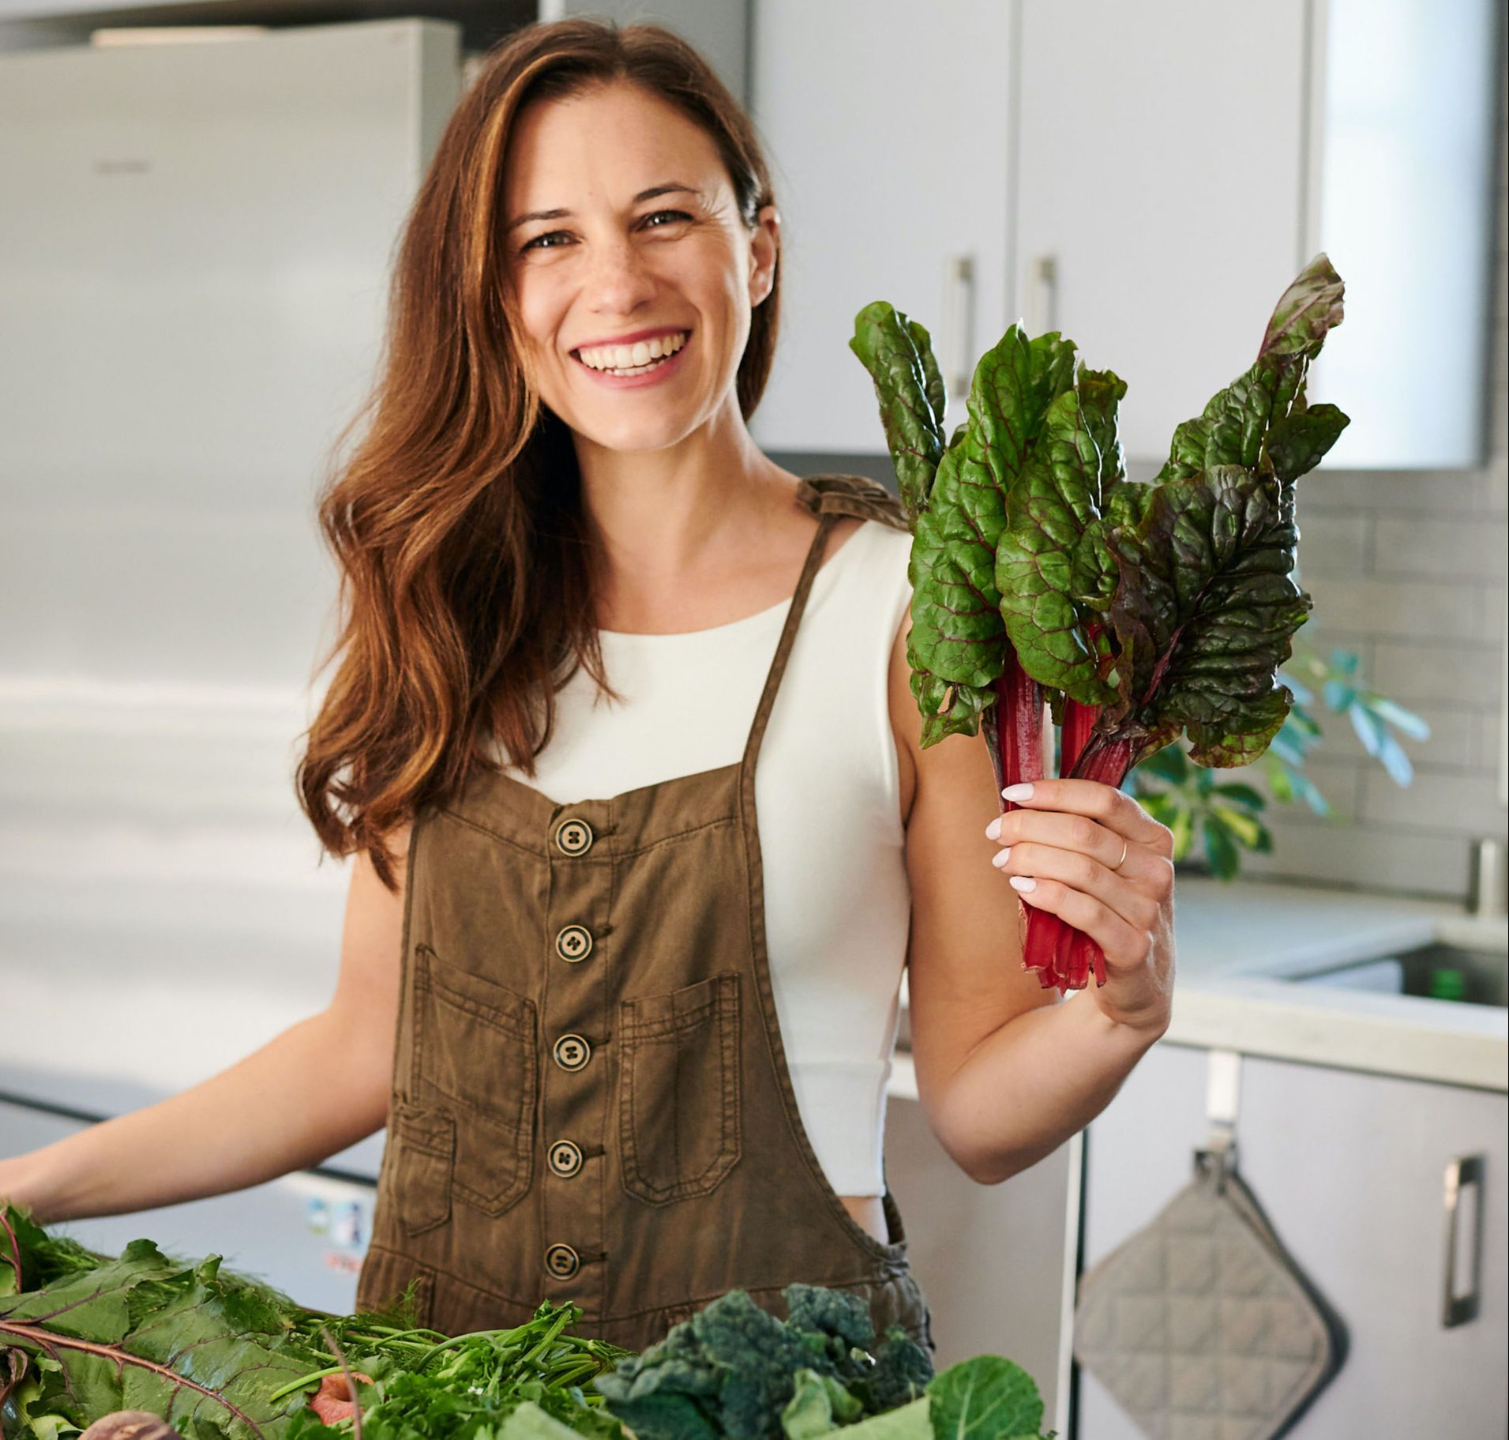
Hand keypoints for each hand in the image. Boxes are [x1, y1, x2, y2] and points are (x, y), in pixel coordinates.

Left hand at [986, 778, 1175, 1031]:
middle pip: (1084, 832)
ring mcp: (1149, 910)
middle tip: (996, 832)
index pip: (1104, 799)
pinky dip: (1047, 894)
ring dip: (1030, 859)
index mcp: (1154, 839)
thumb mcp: (1109, 868)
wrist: (1136, 985)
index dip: (1054, 792)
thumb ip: (1079, 835)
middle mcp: (1158, 870)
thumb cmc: (1109, 912)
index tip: (1012, 793)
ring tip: (1002, 860)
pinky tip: (1021, 888)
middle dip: (1030, 826)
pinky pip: (1084, 911)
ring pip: (1080, 869)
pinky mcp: (1134, 947)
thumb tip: (1019, 805)